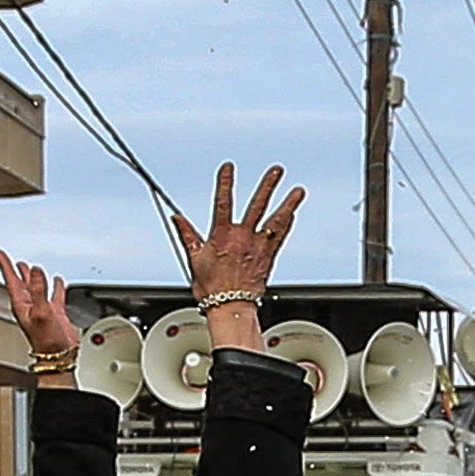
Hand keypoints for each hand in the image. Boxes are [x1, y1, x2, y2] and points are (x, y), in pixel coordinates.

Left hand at [0, 252, 77, 364]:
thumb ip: (38, 290)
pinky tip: (57, 282)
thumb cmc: (46, 341)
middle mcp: (29, 305)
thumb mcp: (41, 312)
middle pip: (21, 283)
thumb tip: (35, 271)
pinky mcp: (54, 314)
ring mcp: (42, 309)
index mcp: (21, 304)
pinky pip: (54, 296)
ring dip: (34, 278)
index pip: (11, 279)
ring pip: (36, 288)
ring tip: (32, 267)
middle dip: (18, 270)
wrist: (58, 357)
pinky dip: (56, 287)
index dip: (5, 265)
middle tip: (13, 260)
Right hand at [171, 164, 302, 350]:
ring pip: (276, 220)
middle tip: (276, 170)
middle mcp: (243, 238)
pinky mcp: (269, 257)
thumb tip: (177, 218)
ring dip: (288, 203)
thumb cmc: (212, 288)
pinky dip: (286, 224)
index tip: (228, 167)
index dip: (225, 183)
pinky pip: (280, 237)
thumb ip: (187, 235)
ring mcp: (258, 246)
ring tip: (298, 191)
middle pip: (257, 205)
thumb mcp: (194, 258)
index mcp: (222, 235)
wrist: (231, 308)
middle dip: (267, 186)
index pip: (223, 202)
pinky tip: (292, 214)